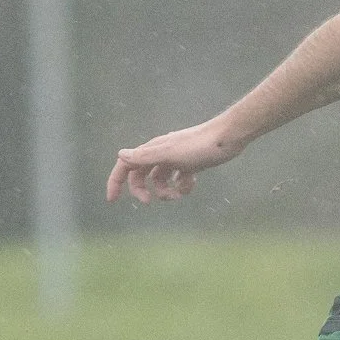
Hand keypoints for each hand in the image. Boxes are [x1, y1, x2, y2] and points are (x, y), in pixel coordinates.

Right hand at [106, 120, 241, 202]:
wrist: (227, 138)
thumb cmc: (198, 145)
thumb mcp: (170, 153)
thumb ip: (145, 156)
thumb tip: (120, 155)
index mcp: (152, 150)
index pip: (126, 165)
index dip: (115, 181)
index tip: (112, 200)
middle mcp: (160, 153)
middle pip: (140, 176)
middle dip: (142, 190)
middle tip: (150, 201)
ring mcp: (175, 159)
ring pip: (160, 180)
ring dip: (165, 191)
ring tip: (177, 195)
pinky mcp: (190, 164)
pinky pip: (178, 180)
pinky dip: (182, 186)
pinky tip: (192, 183)